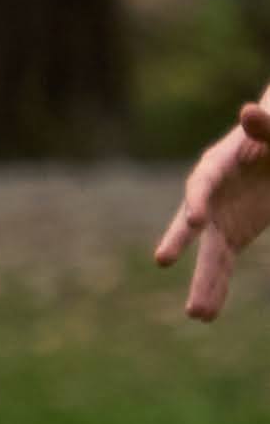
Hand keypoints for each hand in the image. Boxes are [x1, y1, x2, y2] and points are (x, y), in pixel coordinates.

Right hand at [149, 90, 269, 321]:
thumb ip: (264, 126)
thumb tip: (250, 110)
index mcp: (216, 165)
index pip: (202, 184)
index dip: (198, 201)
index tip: (195, 221)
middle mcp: (209, 195)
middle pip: (193, 223)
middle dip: (180, 242)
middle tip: (163, 259)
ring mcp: (218, 219)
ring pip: (208, 254)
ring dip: (203, 282)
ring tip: (197, 314)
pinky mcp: (231, 235)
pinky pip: (222, 264)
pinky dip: (217, 287)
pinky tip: (207, 314)